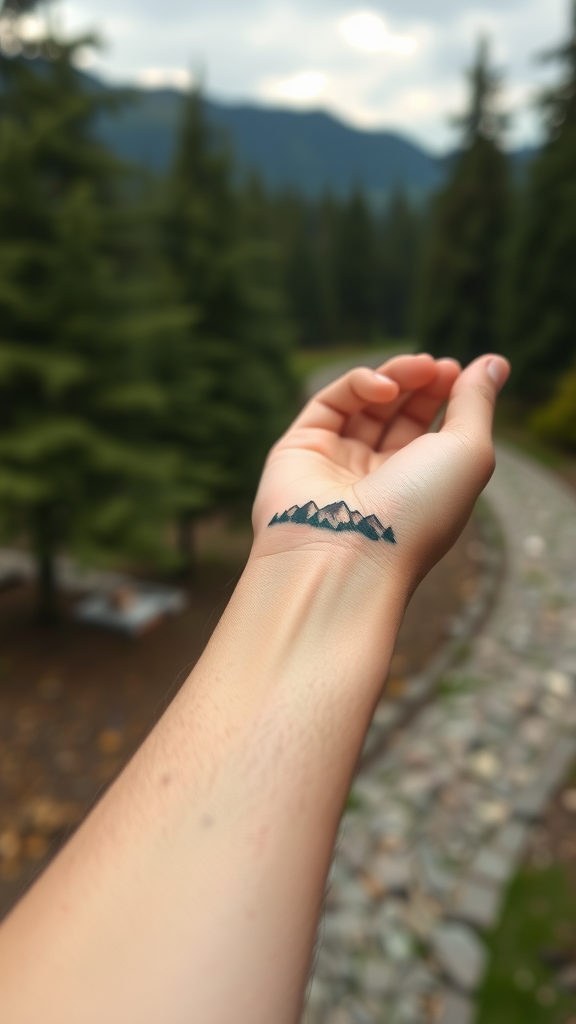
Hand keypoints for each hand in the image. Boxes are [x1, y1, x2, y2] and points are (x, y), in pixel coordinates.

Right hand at [253, 352, 509, 588]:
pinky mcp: (300, 448)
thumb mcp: (468, 453)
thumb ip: (477, 404)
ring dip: (396, 377)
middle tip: (438, 366)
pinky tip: (385, 387)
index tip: (458, 370)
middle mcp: (378, 478)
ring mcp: (337, 463)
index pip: (431, 430)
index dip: (445, 395)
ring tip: (419, 366)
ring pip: (365, 404)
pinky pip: (330, 404)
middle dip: (422, 383)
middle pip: (400, 414)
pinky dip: (359, 384)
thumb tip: (495, 363)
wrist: (349, 554)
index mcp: (419, 489)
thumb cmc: (418, 512)